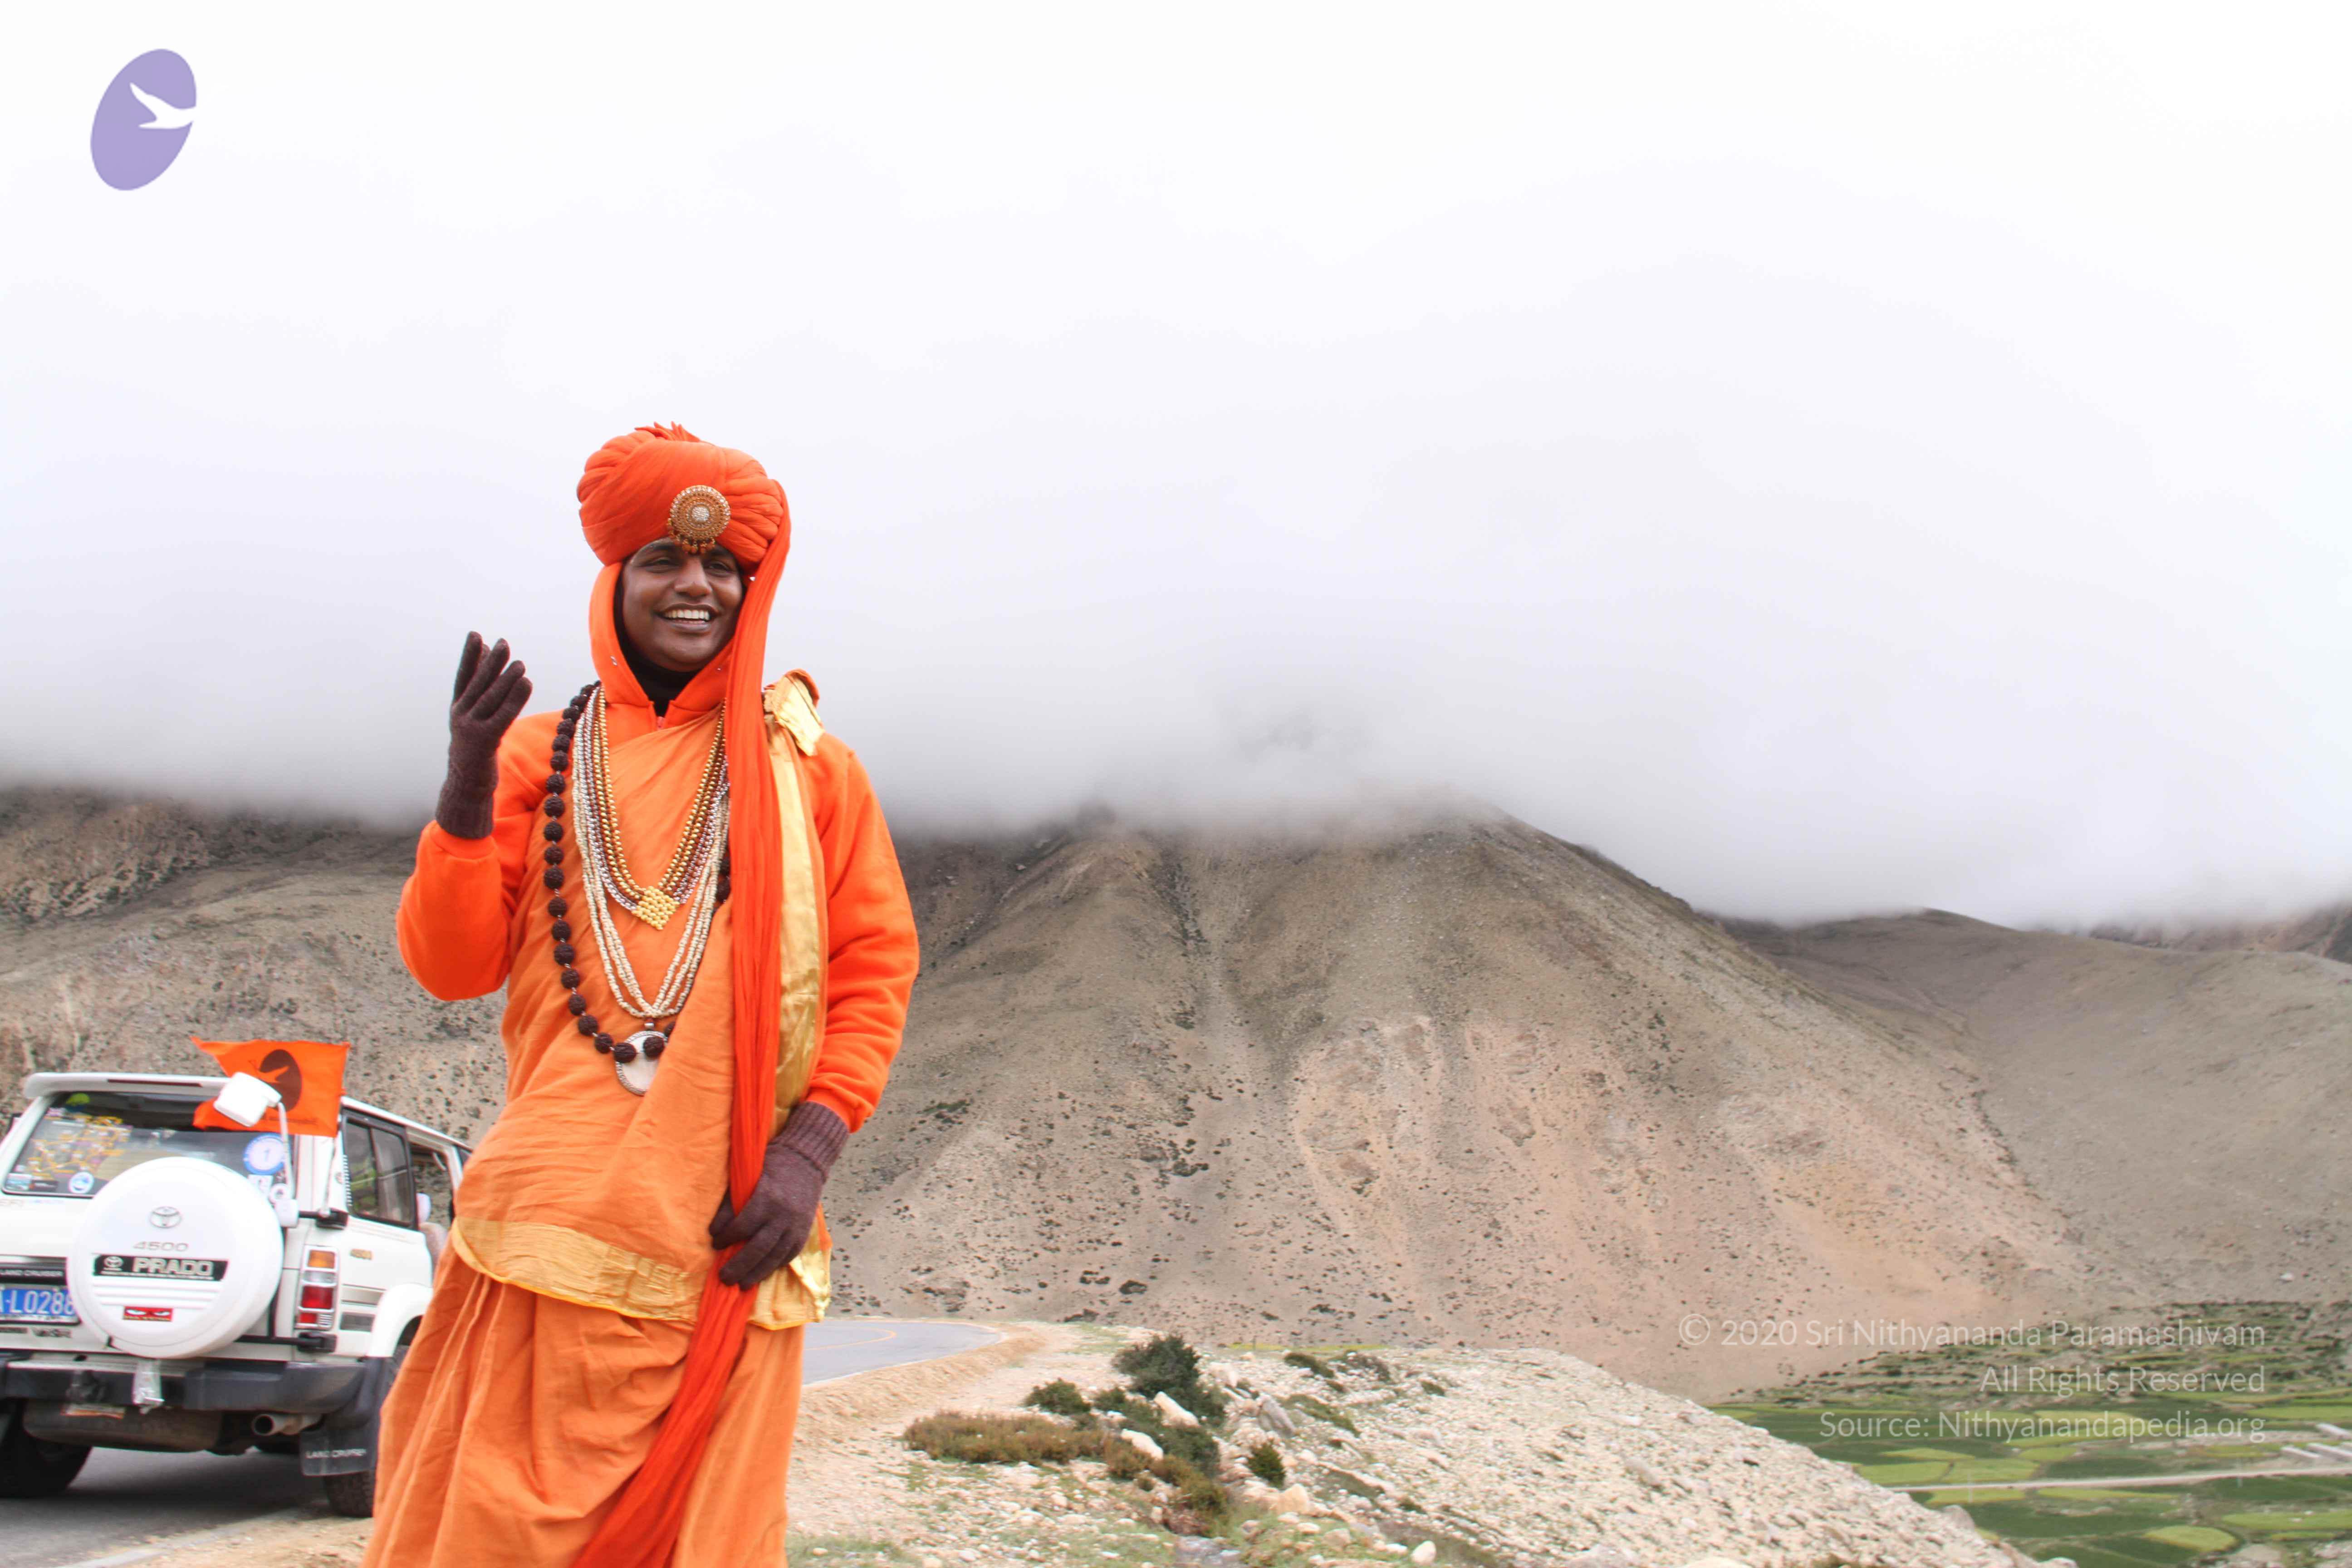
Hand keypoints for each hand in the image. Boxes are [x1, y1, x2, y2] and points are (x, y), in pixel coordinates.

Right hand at [435, 632, 530, 839]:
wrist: (465, 787)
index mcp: (457, 710)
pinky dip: (515, 698)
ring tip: (520, 662)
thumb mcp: (474, 724)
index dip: (469, 656)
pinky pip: (503, 715)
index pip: (463, 677)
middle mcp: (460, 716)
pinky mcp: (484, 741)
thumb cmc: (475, 753)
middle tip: (503, 643)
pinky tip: (526, 683)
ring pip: (490, 698)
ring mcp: (470, 729)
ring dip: (506, 678)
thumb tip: (490, 668)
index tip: (476, 635)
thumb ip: (480, 699)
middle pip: (478, 683)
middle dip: (491, 662)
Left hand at [710, 1101, 846, 1288]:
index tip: (714, 1243)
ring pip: (774, 1257)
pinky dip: (773, 1267)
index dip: (725, 1238)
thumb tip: (715, 1231)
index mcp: (766, 1199)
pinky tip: (761, 1273)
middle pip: (757, 1249)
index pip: (741, 1227)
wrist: (806, 1162)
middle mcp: (782, 1216)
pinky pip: (788, 1256)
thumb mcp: (747, 1179)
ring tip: (741, 1285)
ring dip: (756, 1274)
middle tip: (723, 1278)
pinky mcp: (803, 1233)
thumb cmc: (770, 1167)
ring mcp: (795, 1226)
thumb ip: (731, 1205)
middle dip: (738, 1266)